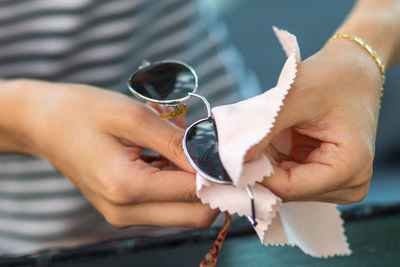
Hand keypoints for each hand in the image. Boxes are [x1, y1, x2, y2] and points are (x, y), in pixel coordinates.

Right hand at [5, 79, 217, 227]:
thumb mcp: (134, 117)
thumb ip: (177, 142)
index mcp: (127, 187)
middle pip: (195, 216)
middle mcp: (126, 212)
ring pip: (183, 212)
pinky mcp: (124, 210)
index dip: (218, 174)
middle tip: (206, 150)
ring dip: (192, 182)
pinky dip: (176, 183)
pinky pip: (165, 205)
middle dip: (211, 185)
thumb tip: (212, 160)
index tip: (226, 152)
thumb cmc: (83, 112)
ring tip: (178, 145)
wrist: (44, 123)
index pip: (195, 194)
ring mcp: (124, 215)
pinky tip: (165, 154)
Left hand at [247, 39, 381, 203]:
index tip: (230, 158)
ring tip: (263, 137)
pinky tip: (272, 142)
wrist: (352, 69)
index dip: (256, 175)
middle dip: (261, 169)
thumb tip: (232, 159)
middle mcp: (350, 184)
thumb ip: (263, 130)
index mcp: (350, 168)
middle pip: (287, 190)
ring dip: (267, 165)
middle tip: (241, 144)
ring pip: (285, 186)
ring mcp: (339, 184)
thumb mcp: (294, 98)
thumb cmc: (332, 77)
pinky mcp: (327, 177)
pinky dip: (274, 162)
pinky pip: (290, 178)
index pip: (289, 187)